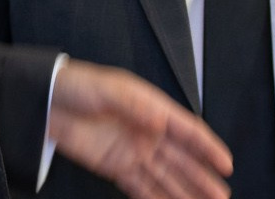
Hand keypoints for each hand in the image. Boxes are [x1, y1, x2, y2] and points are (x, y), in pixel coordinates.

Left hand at [50, 58, 231, 198]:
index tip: (226, 165)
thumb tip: (159, 120)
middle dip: (202, 178)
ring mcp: (133, 152)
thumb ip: (135, 105)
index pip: (187, 131)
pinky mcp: (116, 168)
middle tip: (221, 197)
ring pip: (166, 177)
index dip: (208, 147)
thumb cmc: (80, 86)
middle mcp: (148, 133)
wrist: (48, 102)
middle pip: (181, 160)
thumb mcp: (109, 88)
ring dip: (185, 192)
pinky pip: (141, 187)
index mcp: (152, 109)